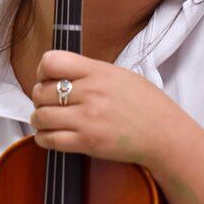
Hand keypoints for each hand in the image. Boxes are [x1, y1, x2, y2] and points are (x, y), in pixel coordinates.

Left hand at [30, 50, 183, 165]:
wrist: (165, 134)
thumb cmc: (146, 104)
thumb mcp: (119, 74)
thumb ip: (89, 72)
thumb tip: (60, 73)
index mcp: (97, 71)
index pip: (51, 61)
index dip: (42, 70)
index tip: (45, 78)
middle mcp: (90, 92)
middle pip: (41, 91)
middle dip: (39, 98)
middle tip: (47, 103)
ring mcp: (88, 118)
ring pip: (41, 116)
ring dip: (38, 119)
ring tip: (46, 120)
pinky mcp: (88, 142)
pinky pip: (50, 140)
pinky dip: (43, 138)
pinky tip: (50, 135)